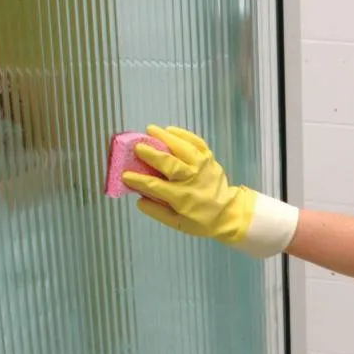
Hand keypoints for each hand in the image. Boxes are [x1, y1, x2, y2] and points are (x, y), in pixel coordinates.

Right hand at [123, 125, 299, 258]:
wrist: (229, 212)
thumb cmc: (200, 220)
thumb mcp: (178, 224)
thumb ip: (157, 212)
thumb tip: (138, 199)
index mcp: (183, 198)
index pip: (156, 187)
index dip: (139, 180)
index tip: (125, 175)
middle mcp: (193, 180)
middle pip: (170, 164)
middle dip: (152, 154)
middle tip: (137, 146)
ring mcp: (203, 167)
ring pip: (184, 148)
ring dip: (166, 138)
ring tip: (150, 130)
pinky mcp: (209, 159)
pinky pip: (197, 142)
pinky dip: (183, 134)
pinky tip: (170, 130)